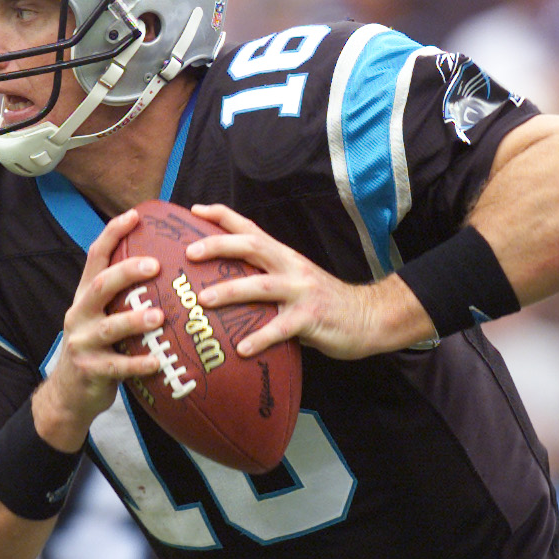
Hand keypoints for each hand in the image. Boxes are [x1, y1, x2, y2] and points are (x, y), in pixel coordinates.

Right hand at [34, 208, 169, 448]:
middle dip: (127, 272)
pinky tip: (158, 362)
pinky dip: (138, 363)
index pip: (96, 256)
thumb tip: (165, 267)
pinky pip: (118, 366)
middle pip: (101, 285)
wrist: (68, 395)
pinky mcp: (91, 370)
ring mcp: (83, 342)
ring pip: (110, 326)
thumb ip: (122, 297)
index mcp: (85, 297)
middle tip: (155, 265)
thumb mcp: (102, 318)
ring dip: (135, 320)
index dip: (113, 234)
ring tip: (159, 316)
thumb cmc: (97, 350)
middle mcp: (80, 314)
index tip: (135, 215)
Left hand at [184, 203, 425, 358]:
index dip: (223, 216)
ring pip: (261, 285)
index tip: (195, 209)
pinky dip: (260, 337)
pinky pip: (281, 328)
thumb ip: (266, 281)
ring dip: (230, 291)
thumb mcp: (295, 282)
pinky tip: (242, 349)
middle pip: (251, 246)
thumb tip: (225, 288)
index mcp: (284, 256)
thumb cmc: (324, 303)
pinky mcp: (312, 317)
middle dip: (219, 246)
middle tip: (189, 253)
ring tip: (204, 301)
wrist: (369, 317)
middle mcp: (291, 267)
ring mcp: (302, 291)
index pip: (250, 228)